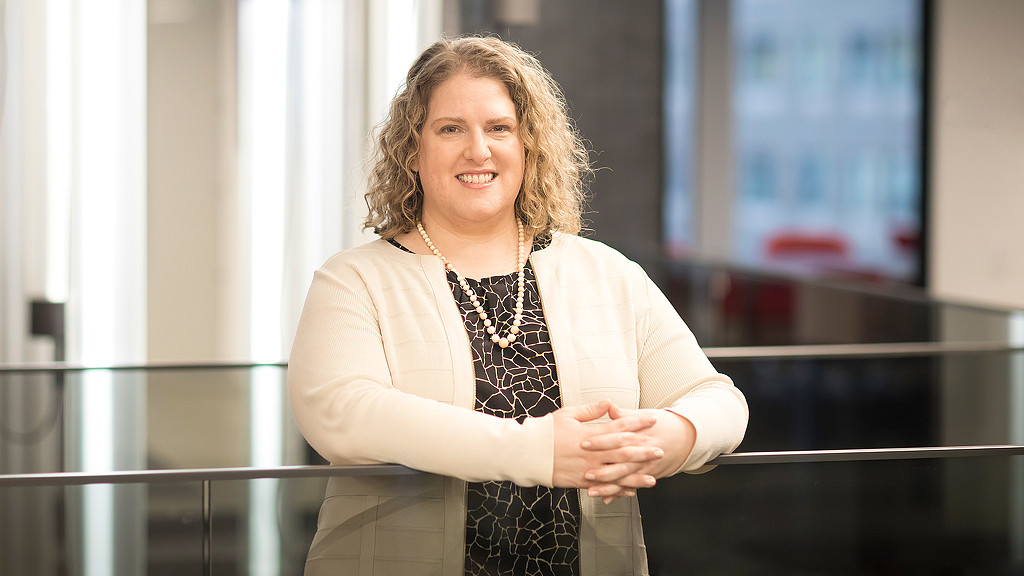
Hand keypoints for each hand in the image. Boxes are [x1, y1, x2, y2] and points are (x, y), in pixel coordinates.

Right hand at [551, 401, 663, 491]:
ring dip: (636, 476)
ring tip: (652, 478)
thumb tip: (609, 403)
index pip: (619, 427)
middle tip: (660, 450)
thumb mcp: (568, 415)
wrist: (527, 454)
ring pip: (616, 474)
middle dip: (643, 451)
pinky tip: (630, 491)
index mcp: (590, 434)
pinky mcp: (581, 482)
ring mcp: (587, 469)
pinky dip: (618, 490)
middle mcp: (592, 453)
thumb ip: (591, 410)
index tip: (652, 420)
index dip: (637, 423)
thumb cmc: (546, 431)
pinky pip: (603, 487)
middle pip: (623, 452)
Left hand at [581, 405, 695, 503]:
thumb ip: (624, 414)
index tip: (584, 443)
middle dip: (603, 469)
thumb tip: (610, 406)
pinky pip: (631, 486)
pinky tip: (607, 499)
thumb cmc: (661, 424)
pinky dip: (619, 493)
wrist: (685, 437)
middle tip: (586, 473)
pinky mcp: (647, 475)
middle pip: (621, 461)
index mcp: (638, 434)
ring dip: (609, 486)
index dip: (600, 440)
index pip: (617, 437)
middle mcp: (642, 451)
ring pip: (625, 478)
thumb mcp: (644, 415)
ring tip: (592, 490)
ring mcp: (645, 466)